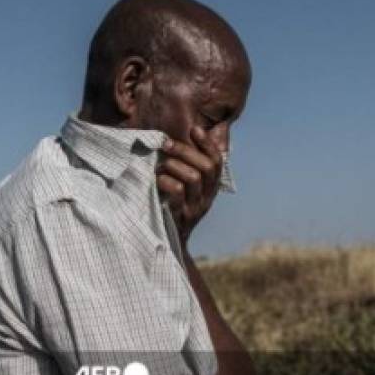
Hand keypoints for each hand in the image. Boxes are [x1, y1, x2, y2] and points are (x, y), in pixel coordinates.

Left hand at [156, 126, 222, 242]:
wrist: (170, 244)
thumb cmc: (172, 209)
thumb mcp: (185, 190)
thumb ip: (186, 169)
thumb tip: (177, 142)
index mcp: (210, 188)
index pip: (217, 162)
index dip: (207, 144)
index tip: (194, 129)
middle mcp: (207, 197)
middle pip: (206, 167)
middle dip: (185, 151)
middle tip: (166, 144)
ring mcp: (196, 208)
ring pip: (193, 177)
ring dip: (174, 165)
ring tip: (160, 164)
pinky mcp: (181, 216)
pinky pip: (177, 192)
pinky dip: (166, 180)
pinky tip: (157, 179)